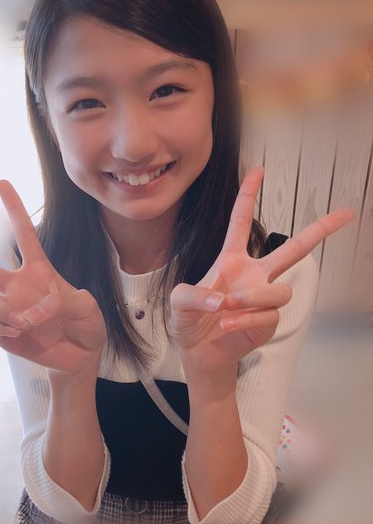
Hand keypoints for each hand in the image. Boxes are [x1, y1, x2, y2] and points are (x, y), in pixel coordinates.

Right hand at [0, 180, 106, 378]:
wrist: (80, 359)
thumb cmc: (86, 327)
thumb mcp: (88, 308)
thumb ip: (68, 301)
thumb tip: (37, 308)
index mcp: (39, 272)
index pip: (23, 234)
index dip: (13, 209)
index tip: (1, 182)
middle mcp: (15, 286)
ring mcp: (5, 308)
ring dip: (0, 308)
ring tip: (26, 322)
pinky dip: (0, 327)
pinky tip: (18, 333)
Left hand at [170, 166, 355, 377]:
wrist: (197, 352)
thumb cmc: (190, 321)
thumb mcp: (180, 300)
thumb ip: (194, 294)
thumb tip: (223, 299)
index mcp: (231, 261)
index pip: (241, 222)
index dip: (248, 196)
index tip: (258, 171)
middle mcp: (253, 276)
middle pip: (293, 249)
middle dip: (319, 231)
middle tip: (345, 214)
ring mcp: (263, 298)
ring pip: (280, 289)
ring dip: (252, 297)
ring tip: (227, 307)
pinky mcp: (268, 322)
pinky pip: (268, 315)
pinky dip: (246, 320)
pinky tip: (228, 325)